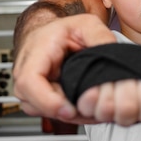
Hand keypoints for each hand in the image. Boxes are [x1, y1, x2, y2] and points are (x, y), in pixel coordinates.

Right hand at [12, 14, 140, 125]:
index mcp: (36, 53)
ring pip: (43, 112)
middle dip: (66, 112)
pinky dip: (68, 115)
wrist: (52, 33)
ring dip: (68, 116)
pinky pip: (49, 112)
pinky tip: (85, 109)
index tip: (68, 109)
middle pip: (35, 103)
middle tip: (92, 111)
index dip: (47, 101)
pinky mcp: (37, 97)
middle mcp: (26, 73)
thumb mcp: (87, 24)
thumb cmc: (65, 29)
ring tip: (92, 110)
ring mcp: (29, 88)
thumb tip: (113, 54)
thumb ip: (101, 37)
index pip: (29, 82)